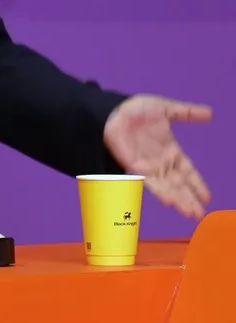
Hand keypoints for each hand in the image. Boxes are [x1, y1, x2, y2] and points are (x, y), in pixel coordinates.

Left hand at [104, 94, 211, 218]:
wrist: (113, 110)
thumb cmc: (136, 109)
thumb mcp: (166, 109)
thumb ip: (188, 113)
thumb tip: (210, 113)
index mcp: (170, 150)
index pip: (187, 171)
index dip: (197, 183)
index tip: (206, 198)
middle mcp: (160, 162)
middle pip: (179, 184)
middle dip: (189, 198)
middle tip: (200, 213)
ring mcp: (147, 165)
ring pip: (167, 187)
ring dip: (179, 200)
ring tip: (190, 212)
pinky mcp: (134, 167)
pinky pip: (150, 182)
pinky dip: (161, 192)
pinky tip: (170, 201)